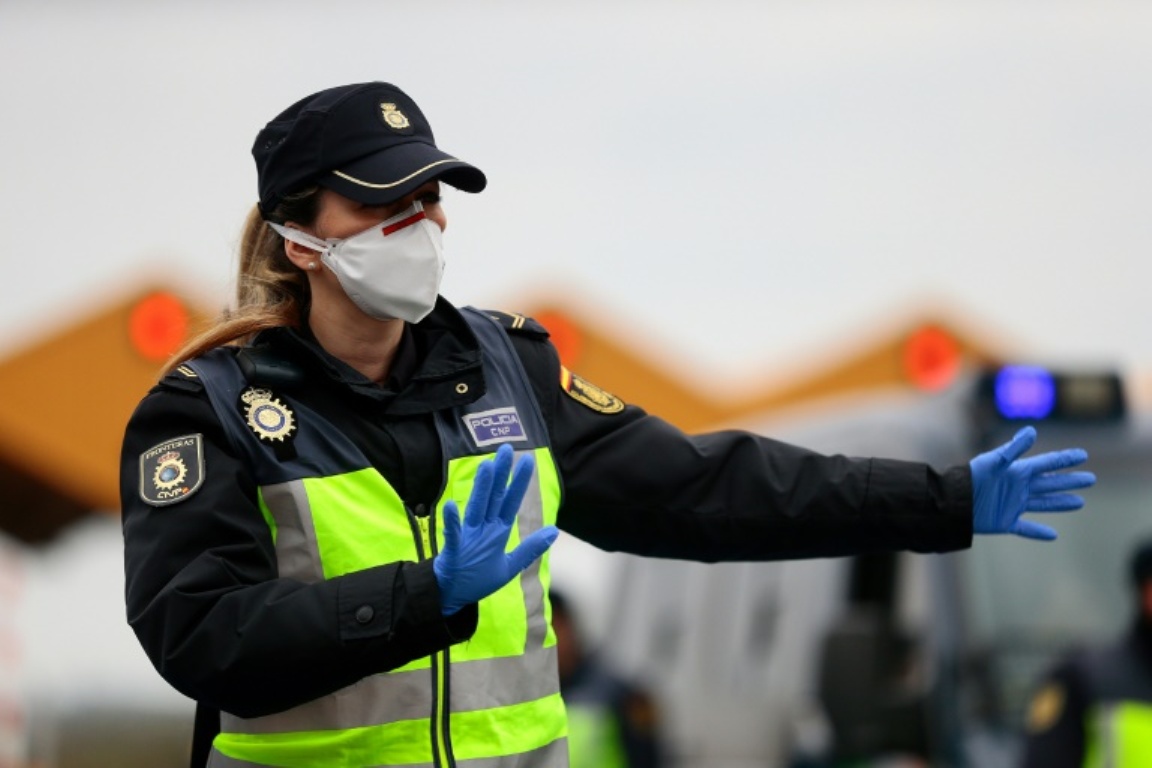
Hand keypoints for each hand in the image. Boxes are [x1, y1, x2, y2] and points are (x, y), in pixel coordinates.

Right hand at [433, 444, 558, 614]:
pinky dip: (452, 522)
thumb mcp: (510, 566)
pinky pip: (452, 535)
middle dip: (500, 475)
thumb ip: (530, 549)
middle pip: (493, 498)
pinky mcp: (452, 552)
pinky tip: (451, 506)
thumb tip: (554, 531)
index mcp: (496, 532)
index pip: (510, 502)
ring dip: (480, 490)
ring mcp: (467, 538)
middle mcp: (482, 529)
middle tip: (505, 449)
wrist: (451, 596)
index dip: (518, 482)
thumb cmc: (478, 579)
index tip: (527, 460)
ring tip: (486, 467)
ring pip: (475, 508)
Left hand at [970, 426, 1095, 539]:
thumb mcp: (994, 461)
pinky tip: (1053, 535)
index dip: (1064, 459)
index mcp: (1017, 471)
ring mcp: (1013, 505)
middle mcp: (1018, 487)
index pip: (1046, 464)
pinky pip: (1025, 528)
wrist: (954, 502)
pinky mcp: (1005, 522)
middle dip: (1070, 481)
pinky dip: (1038, 532)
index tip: (1082, 455)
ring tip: (1080, 502)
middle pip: (1050, 483)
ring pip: (1043, 504)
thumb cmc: (973, 478)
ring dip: (1061, 503)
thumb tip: (1031, 431)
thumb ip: (1013, 449)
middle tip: (1090, 479)